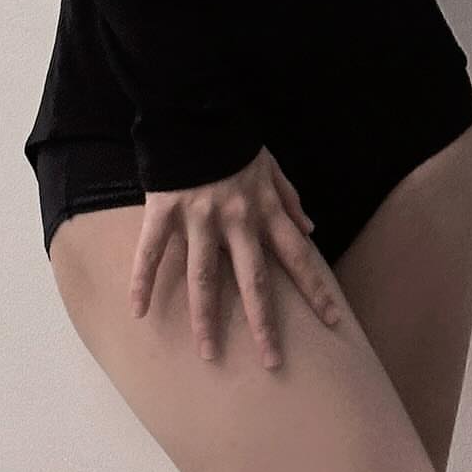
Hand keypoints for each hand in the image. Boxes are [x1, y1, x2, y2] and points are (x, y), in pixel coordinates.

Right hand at [128, 146, 342, 369]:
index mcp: (265, 210)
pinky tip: (138, 311)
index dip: (316, 289)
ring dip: (206, 317)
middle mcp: (236, 220)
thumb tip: (311, 229)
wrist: (194, 109)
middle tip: (273, 362)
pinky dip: (143, 280)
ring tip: (208, 353)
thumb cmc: (235, 142)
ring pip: (204, 276)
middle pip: (254, 279)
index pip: (298, 256)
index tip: (333, 321)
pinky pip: (152, 251)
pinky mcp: (165, 210)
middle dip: (264, 323)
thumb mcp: (271, 167)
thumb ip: (290, 200)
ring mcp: (199, 217)